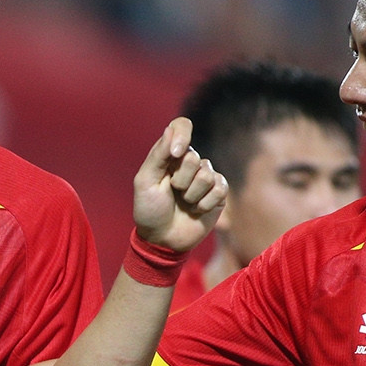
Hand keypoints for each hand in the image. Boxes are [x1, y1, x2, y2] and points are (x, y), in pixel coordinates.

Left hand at [132, 117, 227, 254]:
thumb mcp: (145, 182)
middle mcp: (189, 161)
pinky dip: (204, 204)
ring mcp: (206, 176)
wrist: (161, 240)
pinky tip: (196, 210)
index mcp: (169, 154)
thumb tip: (171, 130)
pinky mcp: (219, 193)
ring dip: (191, 195)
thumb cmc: (149, 210)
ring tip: (183, 204)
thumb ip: (158, 155)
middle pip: (193, 157)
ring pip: (206, 175)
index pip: (181, 126)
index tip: (176, 153)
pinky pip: (219, 189)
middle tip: (172, 193)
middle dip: (180, 180)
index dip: (182, 134)